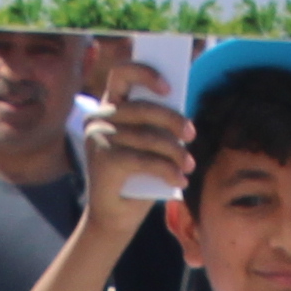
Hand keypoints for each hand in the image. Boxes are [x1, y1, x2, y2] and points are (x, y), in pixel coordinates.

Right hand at [73, 83, 188, 238]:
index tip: (169, 88)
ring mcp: (98, 138)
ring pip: (148, 137)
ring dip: (175, 152)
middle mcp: (98, 117)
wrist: (114, 218)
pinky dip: (167, 171)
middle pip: (144, 108)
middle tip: (191, 136)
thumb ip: (158, 124)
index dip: (146, 73)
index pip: (122, 73)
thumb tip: (183, 116)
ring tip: (189, 166)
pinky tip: (179, 181)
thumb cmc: (136, 177)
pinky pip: (145, 160)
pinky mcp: (103, 161)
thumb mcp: (149, 145)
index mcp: (109, 106)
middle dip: (174, 121)